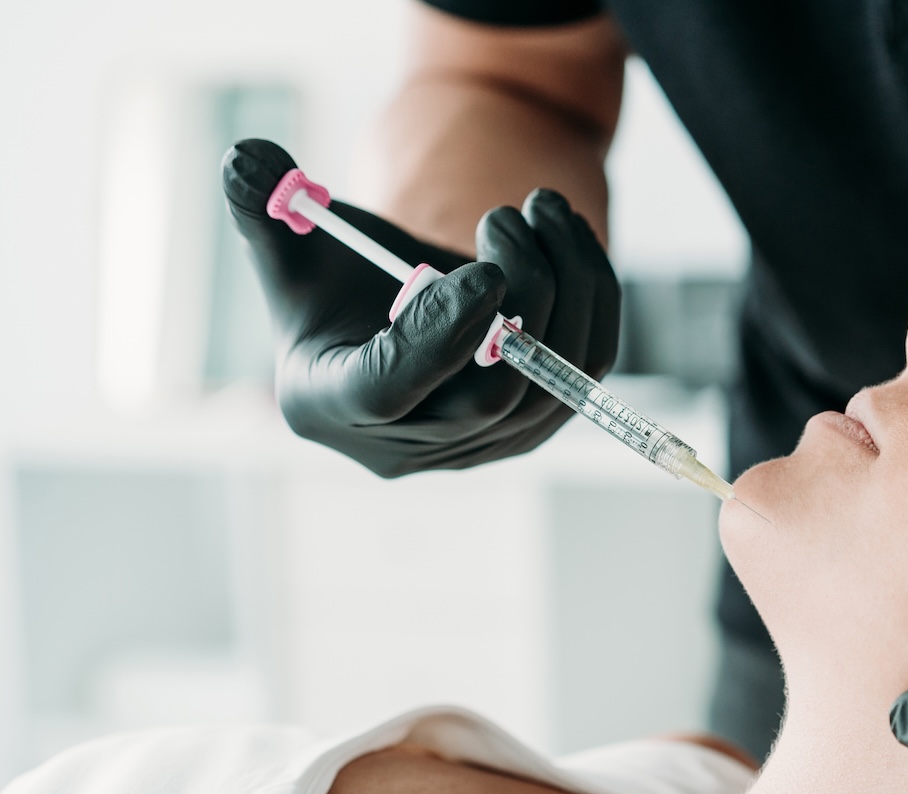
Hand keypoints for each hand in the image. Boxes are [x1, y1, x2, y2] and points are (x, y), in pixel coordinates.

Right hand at [221, 139, 619, 476]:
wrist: (395, 313)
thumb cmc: (337, 279)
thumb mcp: (293, 243)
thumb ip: (263, 206)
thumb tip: (245, 161)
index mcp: (330, 404)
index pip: (390, 392)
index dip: (438, 335)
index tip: (484, 271)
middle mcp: (407, 445)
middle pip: (492, 393)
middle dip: (521, 295)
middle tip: (506, 215)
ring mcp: (478, 446)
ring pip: (554, 381)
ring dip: (566, 285)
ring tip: (541, 210)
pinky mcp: (532, 427)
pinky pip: (584, 371)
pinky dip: (591, 299)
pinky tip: (567, 238)